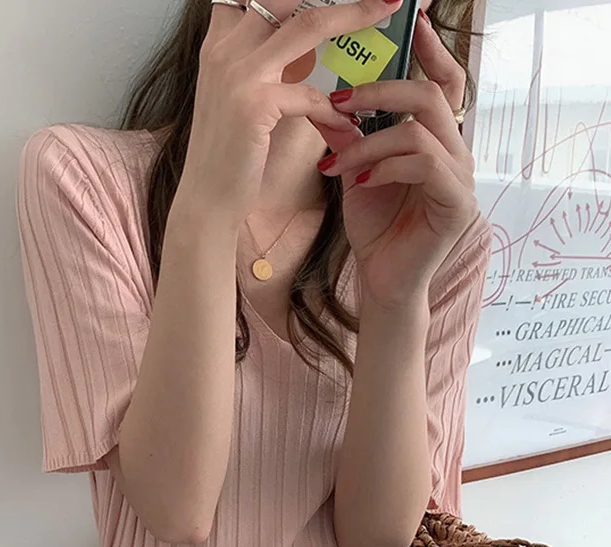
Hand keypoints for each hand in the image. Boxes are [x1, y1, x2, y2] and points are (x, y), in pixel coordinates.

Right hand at [179, 0, 403, 222]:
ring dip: (354, 14)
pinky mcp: (253, 105)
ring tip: (386, 10)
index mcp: (218, 44)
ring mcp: (237, 75)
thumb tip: (304, 51)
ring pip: (308, 24)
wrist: (205, 200)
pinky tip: (347, 129)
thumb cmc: (226, 156)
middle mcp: (224, 50)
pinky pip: (310, 94)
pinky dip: (334, 112)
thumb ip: (260, 66)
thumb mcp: (234, 99)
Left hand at [315, 12, 478, 310]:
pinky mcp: (457, 203)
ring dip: (370, 140)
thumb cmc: (375, 228)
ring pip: (420, 130)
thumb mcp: (357, 173)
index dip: (430, 51)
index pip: (443, 84)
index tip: (410, 21)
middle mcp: (457, 152)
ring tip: (337, 161)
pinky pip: (423, 164)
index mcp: (437, 140)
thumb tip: (325, 103)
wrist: (382, 280)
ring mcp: (461, 177)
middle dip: (380, 91)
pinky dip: (384, 167)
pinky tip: (358, 182)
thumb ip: (350, 138)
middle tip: (338, 101)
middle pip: (430, 95)